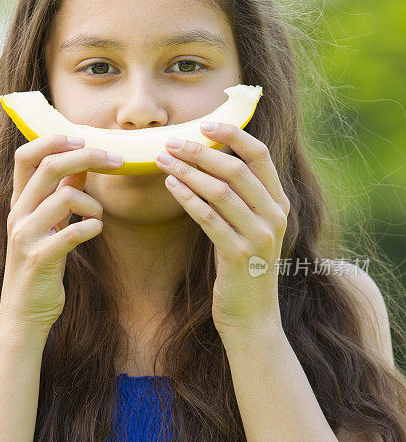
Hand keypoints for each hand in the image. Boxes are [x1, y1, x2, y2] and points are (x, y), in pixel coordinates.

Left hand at [155, 122, 289, 337]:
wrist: (251, 318)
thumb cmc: (242, 269)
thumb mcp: (248, 229)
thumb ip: (239, 198)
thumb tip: (209, 161)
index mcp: (279, 204)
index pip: (260, 155)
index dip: (232, 135)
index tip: (205, 123)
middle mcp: (275, 216)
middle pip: (236, 169)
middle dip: (200, 151)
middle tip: (170, 142)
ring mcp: (259, 236)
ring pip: (221, 191)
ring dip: (188, 171)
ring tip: (163, 160)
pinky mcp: (238, 255)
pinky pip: (209, 218)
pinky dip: (188, 198)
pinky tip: (170, 186)